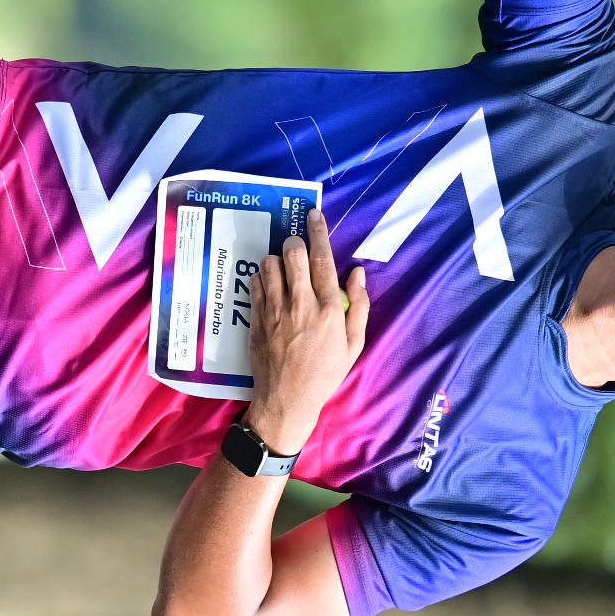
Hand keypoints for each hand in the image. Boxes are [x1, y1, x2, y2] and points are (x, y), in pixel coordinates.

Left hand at [245, 207, 369, 452]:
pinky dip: (262, 277)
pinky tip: (270, 286)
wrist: (287, 399)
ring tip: (284, 271)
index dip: (319, 232)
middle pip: (293, 254)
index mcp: (329, 310)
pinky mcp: (256, 319)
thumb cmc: (325, 373)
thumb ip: (359, 306)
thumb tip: (357, 273)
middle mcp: (300, 305)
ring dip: (277, 260)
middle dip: (295, 242)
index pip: (323, 260)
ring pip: (270, 265)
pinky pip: (255, 283)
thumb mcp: (354, 344)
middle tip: (297, 247)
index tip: (314, 215)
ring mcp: (274, 311)